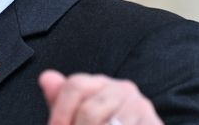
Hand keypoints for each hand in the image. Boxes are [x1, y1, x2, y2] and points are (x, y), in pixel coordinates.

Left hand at [39, 70, 163, 124]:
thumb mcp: (79, 118)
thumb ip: (62, 103)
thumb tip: (46, 77)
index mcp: (100, 84)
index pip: (75, 85)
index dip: (61, 112)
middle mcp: (122, 89)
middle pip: (89, 110)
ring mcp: (140, 106)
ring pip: (107, 124)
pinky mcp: (153, 122)